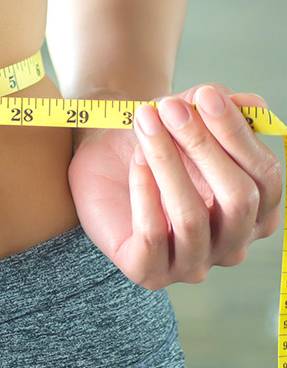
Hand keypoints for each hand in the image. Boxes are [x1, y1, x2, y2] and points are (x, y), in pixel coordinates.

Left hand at [69, 83, 283, 288]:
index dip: (238, 135)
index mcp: (256, 212)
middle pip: (238, 199)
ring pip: (192, 217)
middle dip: (202, 146)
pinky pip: (154, 235)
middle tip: (167, 107)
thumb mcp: (188, 117)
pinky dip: (145, 191)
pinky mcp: (149, 272)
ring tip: (144, 123)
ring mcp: (193, 264)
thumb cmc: (155, 141)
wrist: (100, 158)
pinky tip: (135, 160)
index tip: (206, 95)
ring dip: (167, 163)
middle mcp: (232, 245)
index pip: (267, 178)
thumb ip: (221, 109)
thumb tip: (251, 105)